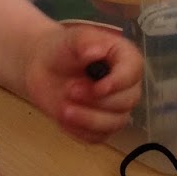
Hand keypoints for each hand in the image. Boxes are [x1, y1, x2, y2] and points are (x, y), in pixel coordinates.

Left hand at [23, 24, 142, 142]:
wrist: (43, 67)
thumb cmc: (62, 49)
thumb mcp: (72, 38)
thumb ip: (85, 41)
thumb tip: (96, 51)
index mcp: (125, 59)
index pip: (133, 73)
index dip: (118, 83)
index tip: (97, 87)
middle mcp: (126, 86)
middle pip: (126, 102)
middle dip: (97, 100)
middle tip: (70, 90)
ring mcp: (114, 108)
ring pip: (115, 123)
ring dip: (89, 119)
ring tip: (64, 110)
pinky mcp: (100, 126)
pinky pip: (98, 137)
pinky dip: (80, 131)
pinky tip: (64, 119)